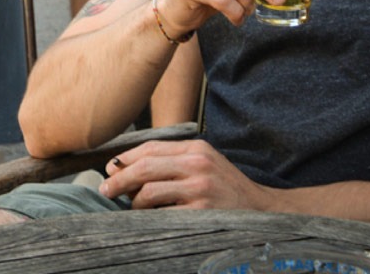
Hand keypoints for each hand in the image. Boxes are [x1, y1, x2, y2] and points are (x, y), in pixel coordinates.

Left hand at [98, 137, 276, 210]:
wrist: (264, 213)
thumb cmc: (228, 190)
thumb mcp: (205, 164)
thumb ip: (174, 161)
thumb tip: (129, 169)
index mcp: (195, 149)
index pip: (150, 148)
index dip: (125, 159)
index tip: (110, 169)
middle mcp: (196, 164)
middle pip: (145, 167)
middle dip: (120, 180)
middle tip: (105, 190)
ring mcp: (199, 189)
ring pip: (149, 192)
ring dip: (133, 203)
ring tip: (131, 209)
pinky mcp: (201, 213)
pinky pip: (163, 215)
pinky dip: (149, 218)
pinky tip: (146, 221)